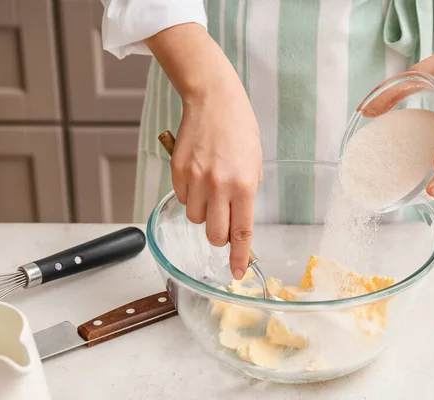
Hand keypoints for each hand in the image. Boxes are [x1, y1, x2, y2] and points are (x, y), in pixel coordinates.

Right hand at [145, 23, 261, 278]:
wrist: (213, 100)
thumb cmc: (239, 128)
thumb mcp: (255, 162)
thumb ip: (248, 193)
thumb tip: (240, 220)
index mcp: (244, 184)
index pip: (242, 231)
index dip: (240, 257)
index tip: (238, 273)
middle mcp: (219, 185)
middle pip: (214, 234)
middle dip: (219, 236)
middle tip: (224, 222)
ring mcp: (196, 179)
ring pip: (195, 219)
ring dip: (203, 214)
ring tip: (211, 190)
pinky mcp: (178, 171)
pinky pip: (182, 199)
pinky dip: (191, 196)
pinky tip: (199, 177)